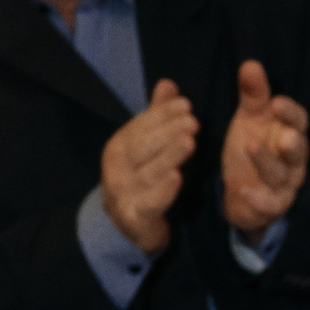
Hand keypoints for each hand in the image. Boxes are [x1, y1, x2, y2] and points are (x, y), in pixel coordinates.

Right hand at [101, 79, 198, 253]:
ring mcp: (123, 193)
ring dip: (169, 156)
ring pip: (148, 172)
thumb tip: (168, 84)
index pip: (141, 125)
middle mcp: (117, 167)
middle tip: (192, 121)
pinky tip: (177, 177)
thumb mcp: (146, 146)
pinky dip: (163, 191)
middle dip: (167, 132)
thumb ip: (157, 117)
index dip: (162, 114)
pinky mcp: (134, 216)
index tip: (186, 104)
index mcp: (120, 146)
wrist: (127, 225)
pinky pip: (150, 202)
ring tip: (190, 142)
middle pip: (143, 146)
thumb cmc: (140, 178)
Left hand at [222, 60, 308, 237]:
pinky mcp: (271, 205)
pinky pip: (269, 204)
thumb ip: (253, 95)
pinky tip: (243, 190)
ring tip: (251, 147)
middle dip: (293, 143)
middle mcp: (293, 160)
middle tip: (284, 136)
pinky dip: (258, 198)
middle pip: (299, 150)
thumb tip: (251, 64)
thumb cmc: (253, 149)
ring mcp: (284, 184)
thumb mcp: (250, 119)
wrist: (241, 192)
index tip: (276, 103)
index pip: (299, 122)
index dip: (290, 114)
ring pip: (281, 175)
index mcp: (290, 133)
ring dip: (268, 162)